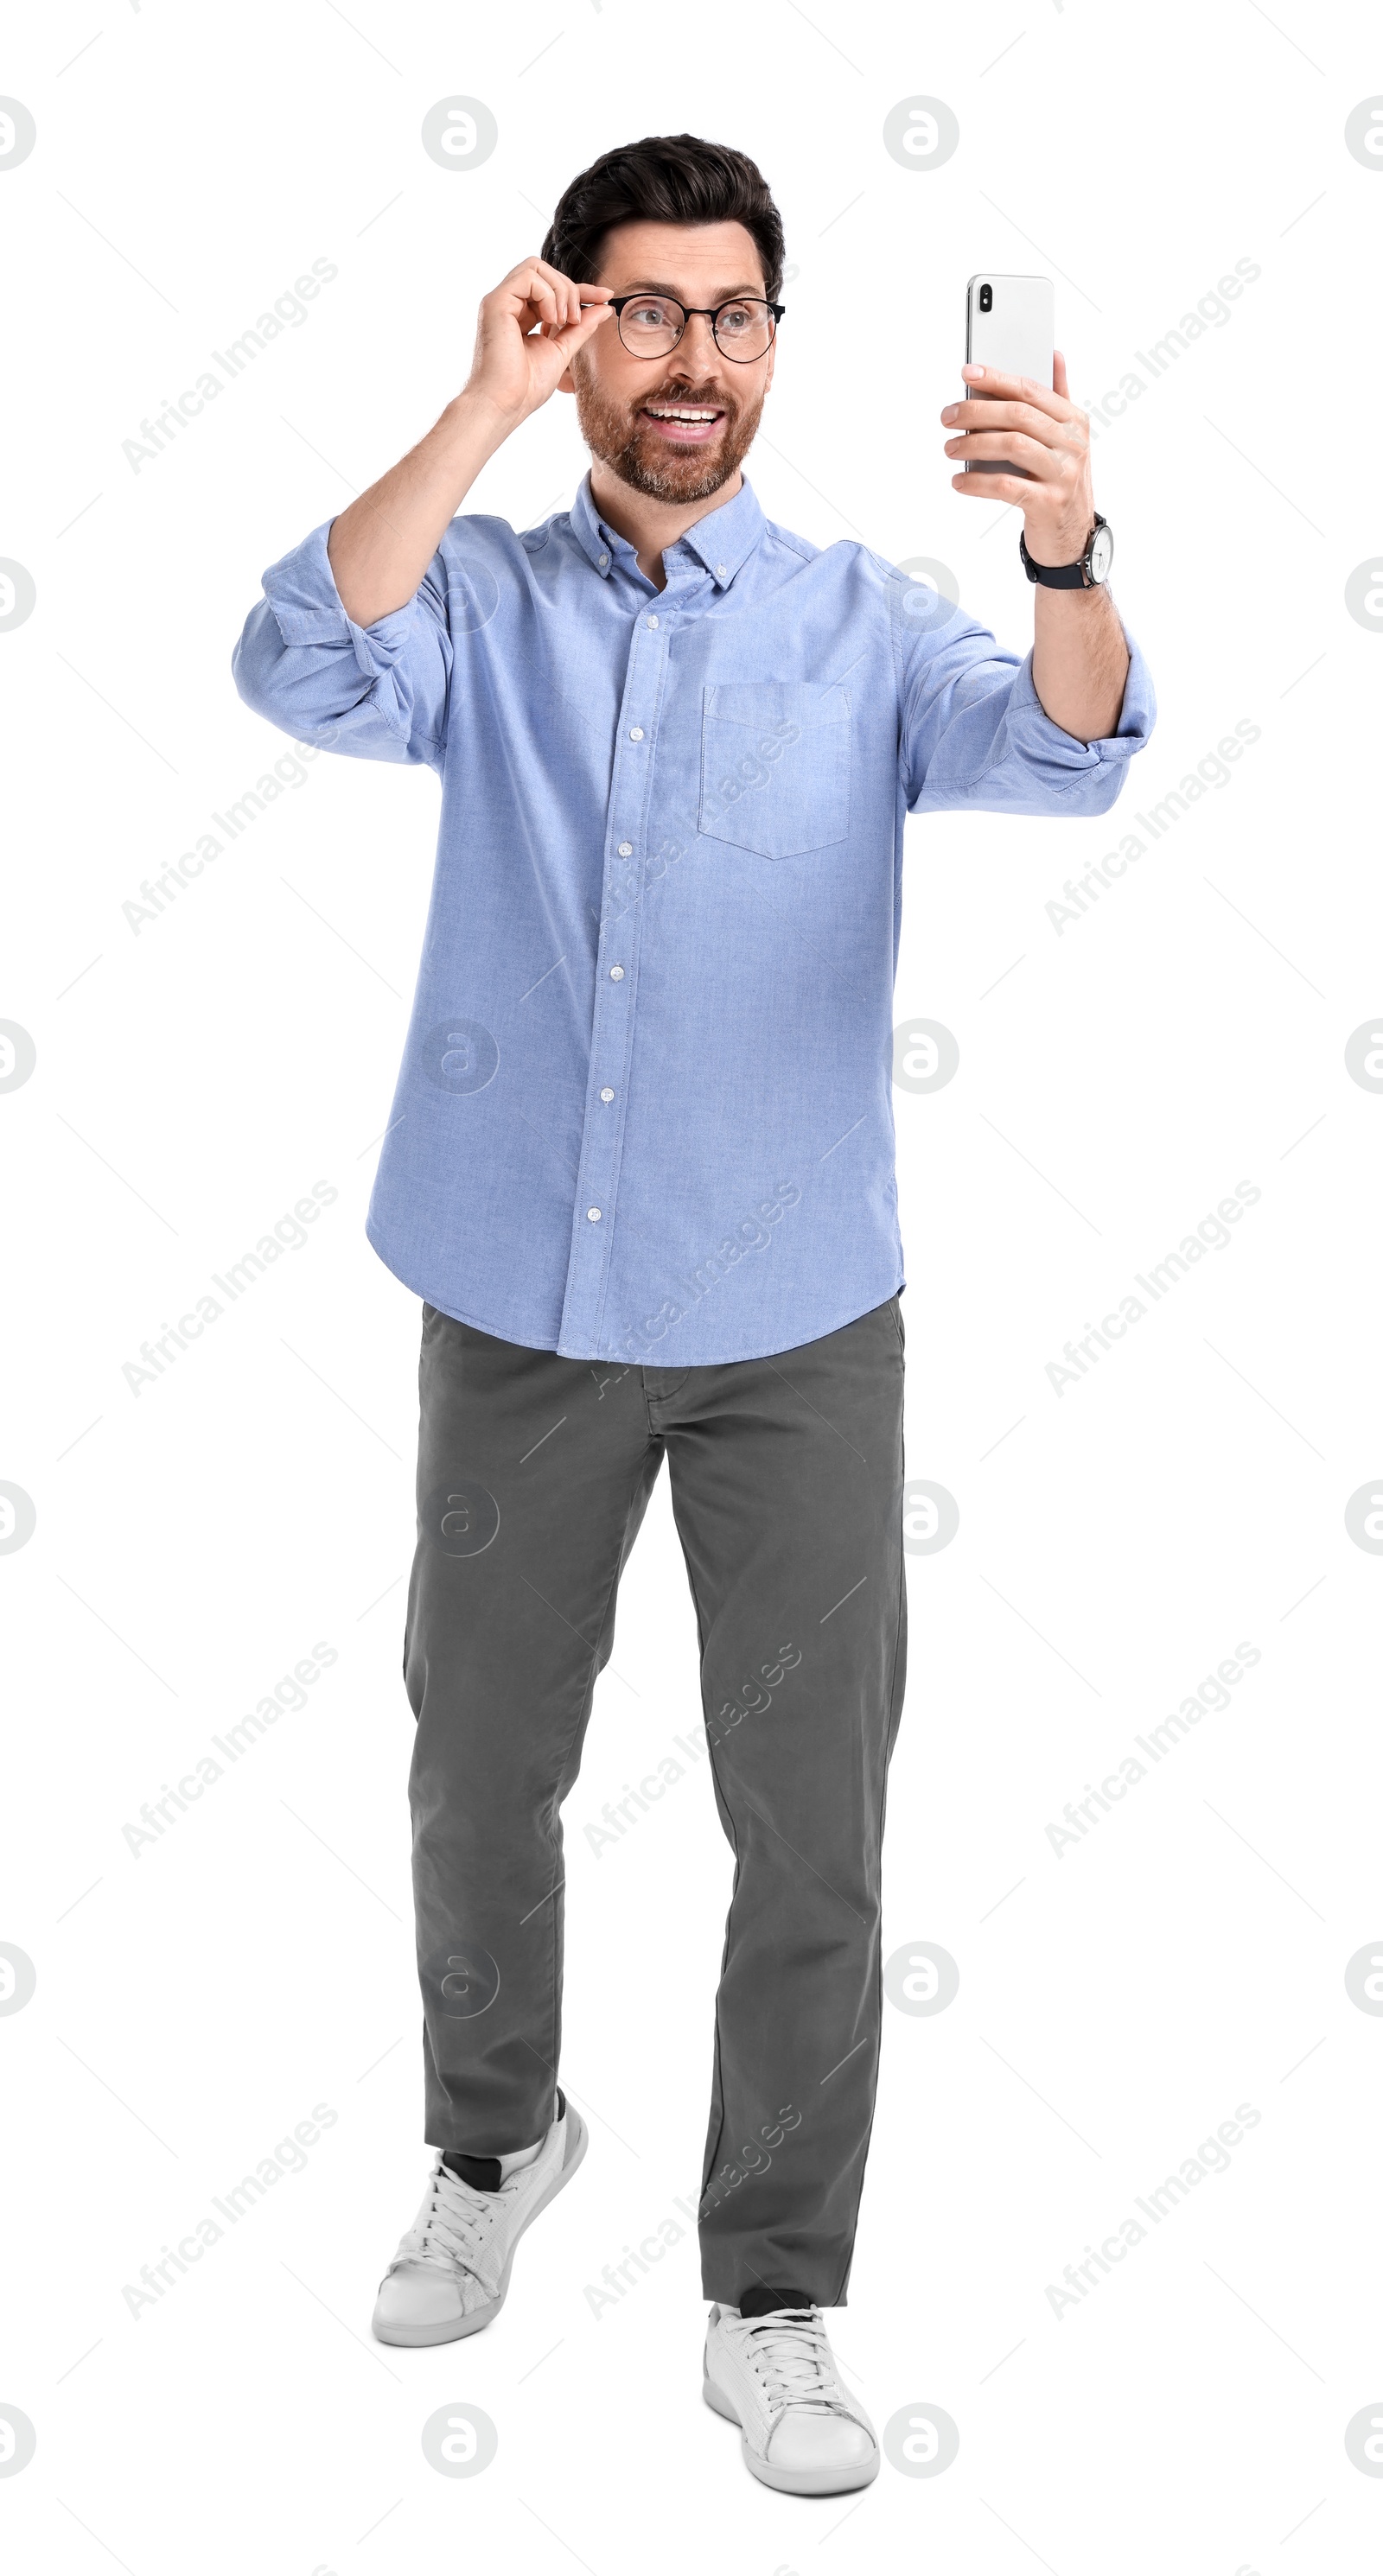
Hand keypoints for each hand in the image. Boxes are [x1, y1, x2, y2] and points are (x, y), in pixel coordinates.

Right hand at [465, 256, 613, 427]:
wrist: (504, 405)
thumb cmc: (526, 387)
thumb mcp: (562, 351)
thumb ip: (580, 328)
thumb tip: (604, 308)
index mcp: (521, 315)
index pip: (553, 290)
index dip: (581, 290)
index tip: (606, 297)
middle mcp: (509, 304)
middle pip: (544, 271)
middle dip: (570, 289)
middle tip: (576, 319)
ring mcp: (500, 301)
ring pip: (536, 267)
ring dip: (560, 290)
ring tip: (565, 321)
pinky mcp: (495, 302)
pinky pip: (528, 277)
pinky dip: (548, 295)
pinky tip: (552, 320)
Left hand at [941, 351, 1095, 567]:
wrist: (1073, 537)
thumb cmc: (1060, 482)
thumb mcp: (1066, 439)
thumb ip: (1059, 397)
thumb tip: (1054, 356)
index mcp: (1074, 421)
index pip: (1031, 390)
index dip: (997, 378)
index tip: (967, 373)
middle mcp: (1073, 444)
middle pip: (1018, 415)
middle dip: (977, 411)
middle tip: (948, 416)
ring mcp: (1063, 474)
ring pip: (1012, 445)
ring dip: (974, 444)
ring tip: (950, 448)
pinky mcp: (1049, 504)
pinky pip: (1006, 486)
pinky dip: (977, 482)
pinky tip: (959, 481)